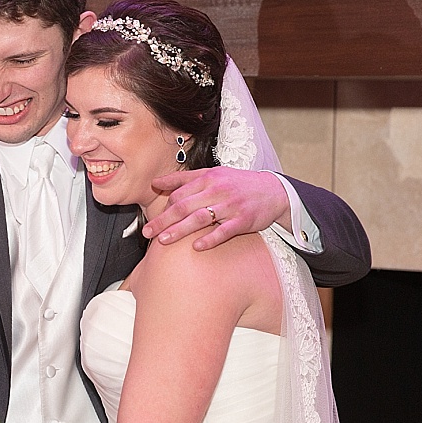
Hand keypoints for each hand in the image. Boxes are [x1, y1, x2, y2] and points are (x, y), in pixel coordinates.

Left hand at [143, 167, 291, 250]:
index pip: (179, 194)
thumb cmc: (238, 184)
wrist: (274, 191)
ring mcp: (230, 206)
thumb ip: (183, 179)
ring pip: (200, 218)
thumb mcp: (212, 175)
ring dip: (179, 230)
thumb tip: (156, 183)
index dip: (164, 208)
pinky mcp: (243, 220)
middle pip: (184, 206)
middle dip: (163, 220)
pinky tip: (197, 247)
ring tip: (163, 240)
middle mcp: (217, 190)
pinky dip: (210, 238)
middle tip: (147, 232)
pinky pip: (224, 230)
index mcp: (208, 179)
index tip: (152, 221)